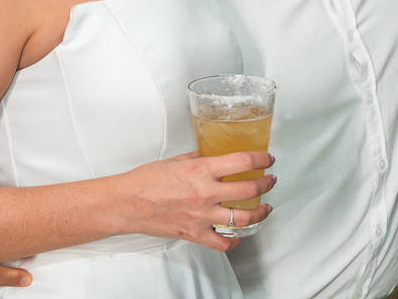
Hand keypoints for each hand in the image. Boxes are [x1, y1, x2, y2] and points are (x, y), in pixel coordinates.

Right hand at [123, 150, 275, 252]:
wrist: (127, 203)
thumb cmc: (146, 180)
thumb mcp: (177, 160)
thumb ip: (199, 158)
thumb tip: (214, 155)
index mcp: (201, 170)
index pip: (243, 162)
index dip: (262, 160)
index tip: (267, 159)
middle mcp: (205, 193)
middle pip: (250, 190)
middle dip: (267, 183)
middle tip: (270, 180)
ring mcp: (201, 216)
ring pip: (243, 218)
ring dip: (260, 212)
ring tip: (265, 207)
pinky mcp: (194, 234)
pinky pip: (223, 243)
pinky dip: (235, 240)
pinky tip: (239, 234)